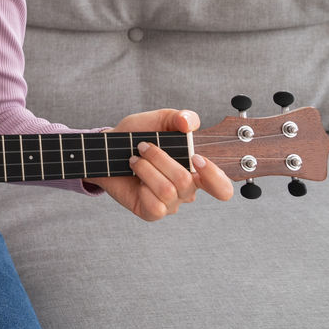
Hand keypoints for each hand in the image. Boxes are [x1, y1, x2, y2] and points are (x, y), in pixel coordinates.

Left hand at [85, 109, 233, 220]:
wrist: (107, 147)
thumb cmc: (137, 134)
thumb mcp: (159, 119)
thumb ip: (180, 116)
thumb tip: (189, 123)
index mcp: (196, 170)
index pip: (221, 187)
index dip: (214, 176)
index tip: (196, 157)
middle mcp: (186, 190)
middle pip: (186, 181)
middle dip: (160, 158)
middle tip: (144, 146)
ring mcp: (170, 203)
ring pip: (167, 190)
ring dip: (146, 168)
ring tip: (135, 159)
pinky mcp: (152, 212)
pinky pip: (155, 205)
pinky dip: (141, 183)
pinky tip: (134, 176)